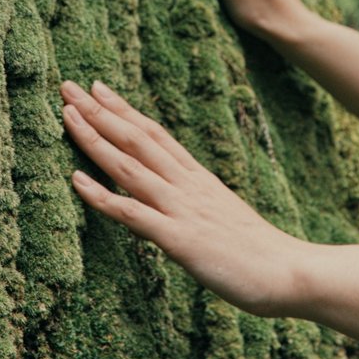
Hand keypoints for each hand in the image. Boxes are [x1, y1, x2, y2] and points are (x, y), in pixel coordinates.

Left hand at [61, 79, 308, 316]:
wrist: (291, 273)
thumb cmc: (260, 254)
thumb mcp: (223, 217)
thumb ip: (197, 204)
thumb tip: (175, 200)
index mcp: (199, 179)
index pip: (156, 134)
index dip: (125, 110)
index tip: (99, 88)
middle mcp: (188, 186)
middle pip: (137, 139)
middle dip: (100, 111)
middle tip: (68, 85)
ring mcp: (182, 209)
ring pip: (130, 167)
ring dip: (95, 139)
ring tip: (67, 114)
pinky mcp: (179, 239)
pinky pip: (133, 214)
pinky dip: (102, 196)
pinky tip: (75, 180)